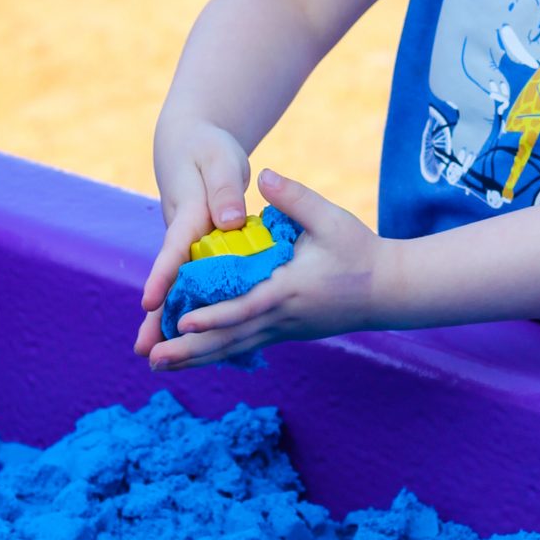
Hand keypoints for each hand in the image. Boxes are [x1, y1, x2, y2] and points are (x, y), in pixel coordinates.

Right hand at [135, 119, 251, 355]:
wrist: (190, 145)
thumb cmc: (208, 149)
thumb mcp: (219, 159)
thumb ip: (224, 188)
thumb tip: (232, 220)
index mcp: (188, 214)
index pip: (174, 248)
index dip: (163, 276)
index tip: (150, 302)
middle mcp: (181, 235)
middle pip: (168, 279)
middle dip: (156, 315)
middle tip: (143, 349)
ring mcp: (185, 246)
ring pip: (177, 287)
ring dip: (166, 320)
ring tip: (153, 357)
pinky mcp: (194, 251)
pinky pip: (191, 284)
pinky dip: (187, 309)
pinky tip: (191, 341)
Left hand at [146, 168, 387, 370]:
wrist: (388, 291)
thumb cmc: (360, 252)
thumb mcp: (331, 218)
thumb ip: (295, 197)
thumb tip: (263, 174)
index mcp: (288, 290)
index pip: (244, 307)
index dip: (212, 317)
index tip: (181, 321)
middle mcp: (281, 317)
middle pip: (229, 339)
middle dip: (189, 349)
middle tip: (151, 358)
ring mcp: (282, 330)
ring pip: (232, 348)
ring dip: (195, 358)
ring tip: (157, 364)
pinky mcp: (283, 333)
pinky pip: (242, 346)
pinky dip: (214, 353)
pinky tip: (189, 359)